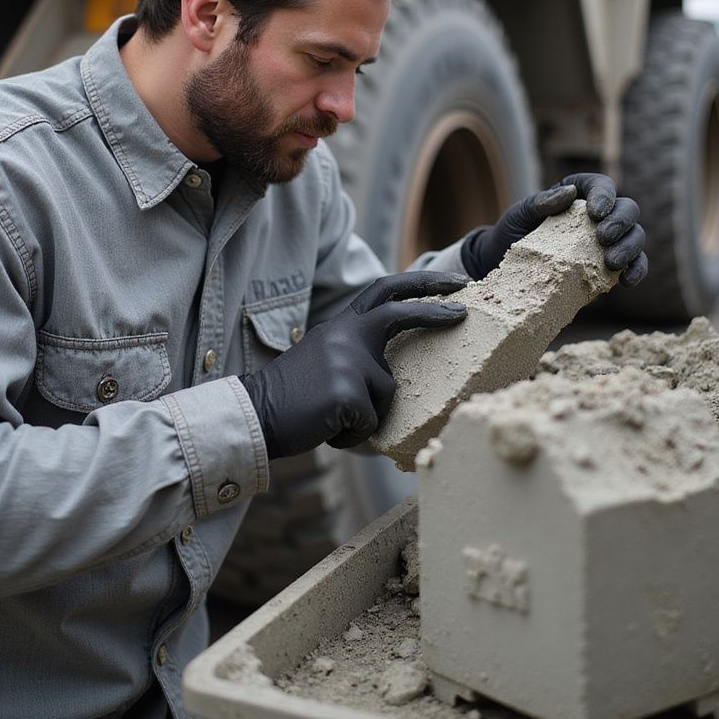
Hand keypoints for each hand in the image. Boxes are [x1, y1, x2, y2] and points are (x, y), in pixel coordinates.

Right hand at [240, 272, 467, 458]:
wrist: (255, 415)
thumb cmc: (293, 397)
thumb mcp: (326, 359)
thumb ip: (358, 353)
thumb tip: (392, 372)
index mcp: (341, 325)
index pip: (384, 291)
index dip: (420, 285)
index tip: (453, 283)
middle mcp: (345, 335)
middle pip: (398, 313)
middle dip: (435, 309)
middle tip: (463, 311)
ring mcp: (346, 362)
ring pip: (387, 393)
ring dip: (366, 413)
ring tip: (332, 416)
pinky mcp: (346, 394)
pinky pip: (371, 422)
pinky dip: (353, 434)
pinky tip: (327, 428)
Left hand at [460, 172, 647, 286]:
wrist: (505, 265)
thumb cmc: (513, 233)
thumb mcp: (518, 214)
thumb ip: (539, 202)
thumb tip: (569, 194)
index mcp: (579, 194)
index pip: (601, 185)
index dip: (605, 195)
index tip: (595, 212)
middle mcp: (600, 215)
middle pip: (627, 209)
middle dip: (621, 223)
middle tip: (602, 237)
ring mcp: (609, 241)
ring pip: (635, 237)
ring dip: (630, 248)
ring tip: (611, 262)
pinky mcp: (610, 266)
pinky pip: (635, 265)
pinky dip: (636, 271)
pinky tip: (626, 280)